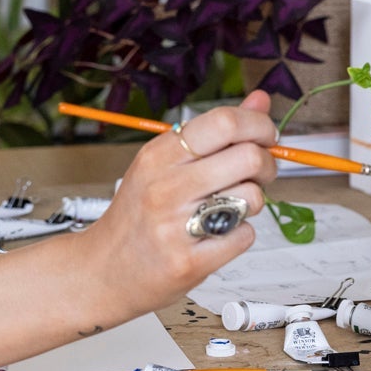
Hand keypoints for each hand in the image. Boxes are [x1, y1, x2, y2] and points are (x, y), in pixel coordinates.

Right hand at [83, 92, 277, 312]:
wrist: (103, 271)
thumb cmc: (138, 215)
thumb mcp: (164, 165)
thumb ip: (215, 133)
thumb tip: (260, 100)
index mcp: (158, 155)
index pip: (224, 122)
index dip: (258, 126)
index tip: (266, 137)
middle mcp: (164, 187)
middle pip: (248, 157)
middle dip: (267, 165)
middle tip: (258, 174)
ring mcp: (175, 226)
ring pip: (251, 198)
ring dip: (252, 203)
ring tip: (230, 208)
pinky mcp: (188, 262)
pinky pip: (244, 236)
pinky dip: (240, 235)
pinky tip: (217, 236)